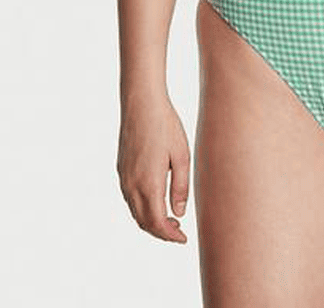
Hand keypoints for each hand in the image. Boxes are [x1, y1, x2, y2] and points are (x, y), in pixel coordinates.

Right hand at [116, 92, 189, 242]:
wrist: (141, 103)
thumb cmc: (165, 126)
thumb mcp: (182, 156)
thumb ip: (180, 187)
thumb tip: (179, 213)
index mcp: (149, 183)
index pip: (157, 223)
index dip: (170, 236)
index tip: (183, 239)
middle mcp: (132, 184)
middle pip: (144, 222)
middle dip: (161, 232)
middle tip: (179, 232)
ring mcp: (124, 177)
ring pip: (135, 211)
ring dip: (150, 221)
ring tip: (170, 219)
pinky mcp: (121, 169)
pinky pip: (129, 198)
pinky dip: (142, 208)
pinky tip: (156, 200)